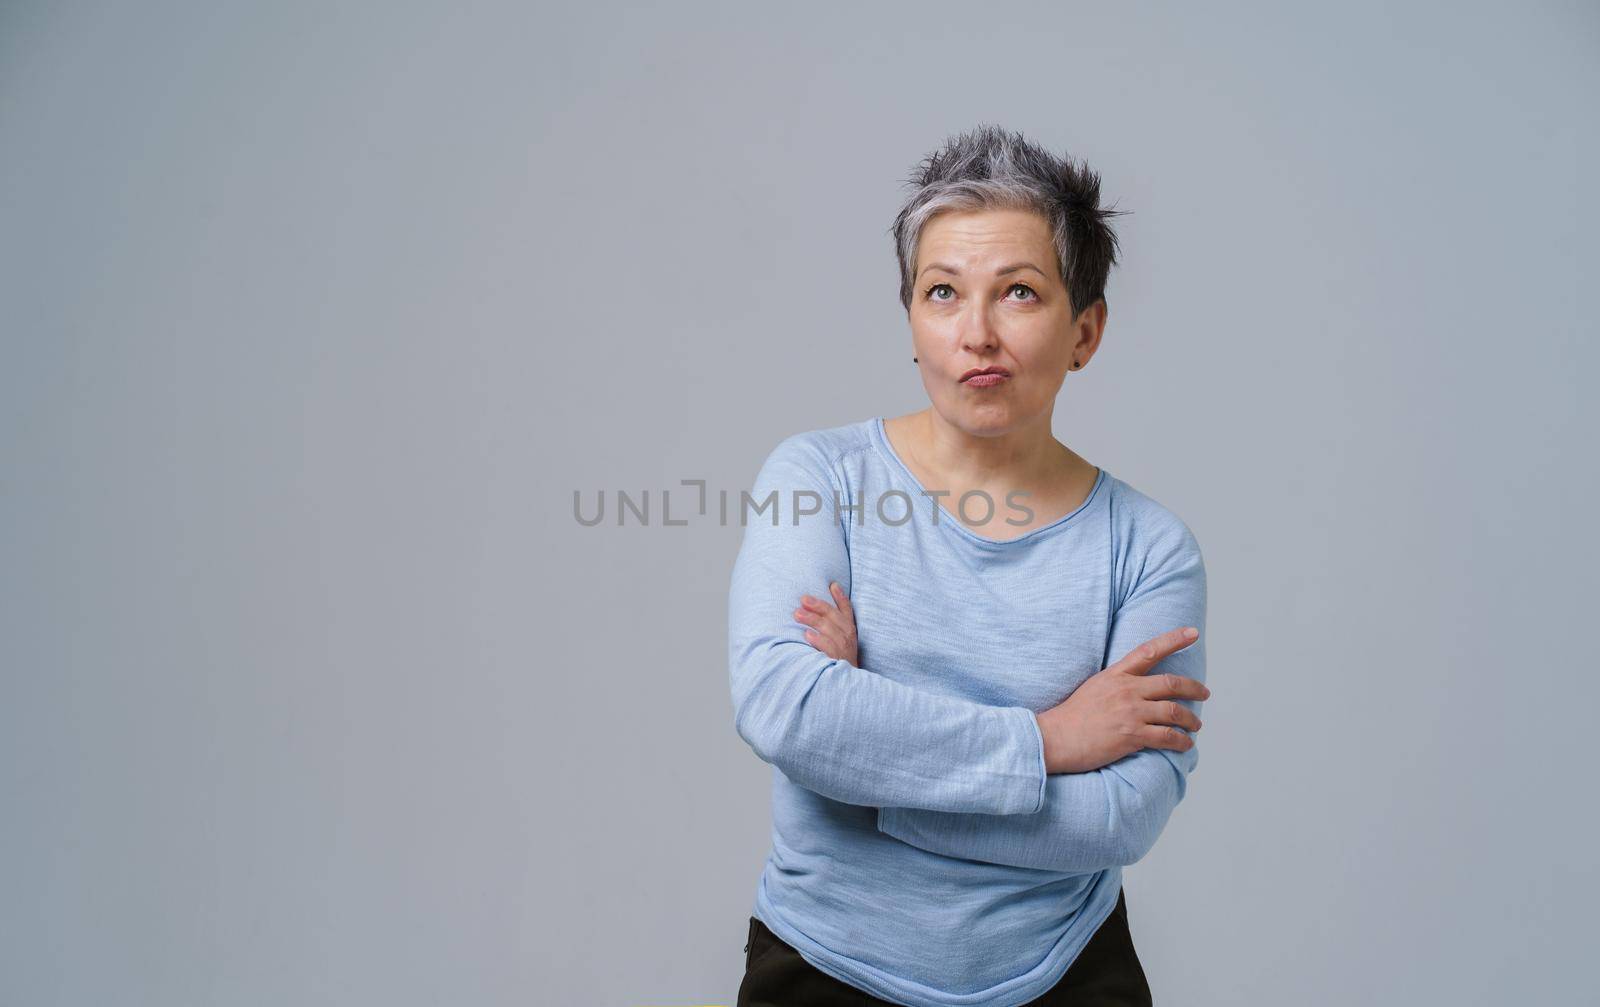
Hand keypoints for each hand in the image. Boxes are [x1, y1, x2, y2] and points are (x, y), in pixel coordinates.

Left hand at [794, 582, 857, 666]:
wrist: (846, 681)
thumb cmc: (840, 655)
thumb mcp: (842, 637)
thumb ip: (833, 621)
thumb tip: (813, 604)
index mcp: (849, 627)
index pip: (846, 608)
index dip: (840, 596)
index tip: (831, 584)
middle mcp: (847, 634)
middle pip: (832, 615)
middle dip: (817, 605)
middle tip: (802, 600)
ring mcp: (843, 647)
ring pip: (827, 628)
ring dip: (812, 620)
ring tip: (797, 614)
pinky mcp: (836, 658)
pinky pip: (827, 646)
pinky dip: (817, 640)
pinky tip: (807, 635)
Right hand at [1036, 627, 1209, 773]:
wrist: (1055, 738)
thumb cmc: (1073, 716)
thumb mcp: (1094, 687)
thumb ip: (1117, 683)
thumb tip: (1138, 687)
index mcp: (1116, 675)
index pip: (1149, 651)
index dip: (1174, 640)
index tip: (1192, 633)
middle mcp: (1126, 690)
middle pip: (1172, 684)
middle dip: (1194, 689)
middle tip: (1204, 693)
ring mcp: (1130, 712)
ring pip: (1175, 712)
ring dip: (1191, 720)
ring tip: (1196, 726)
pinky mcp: (1132, 735)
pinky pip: (1167, 737)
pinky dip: (1182, 741)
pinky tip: (1185, 744)